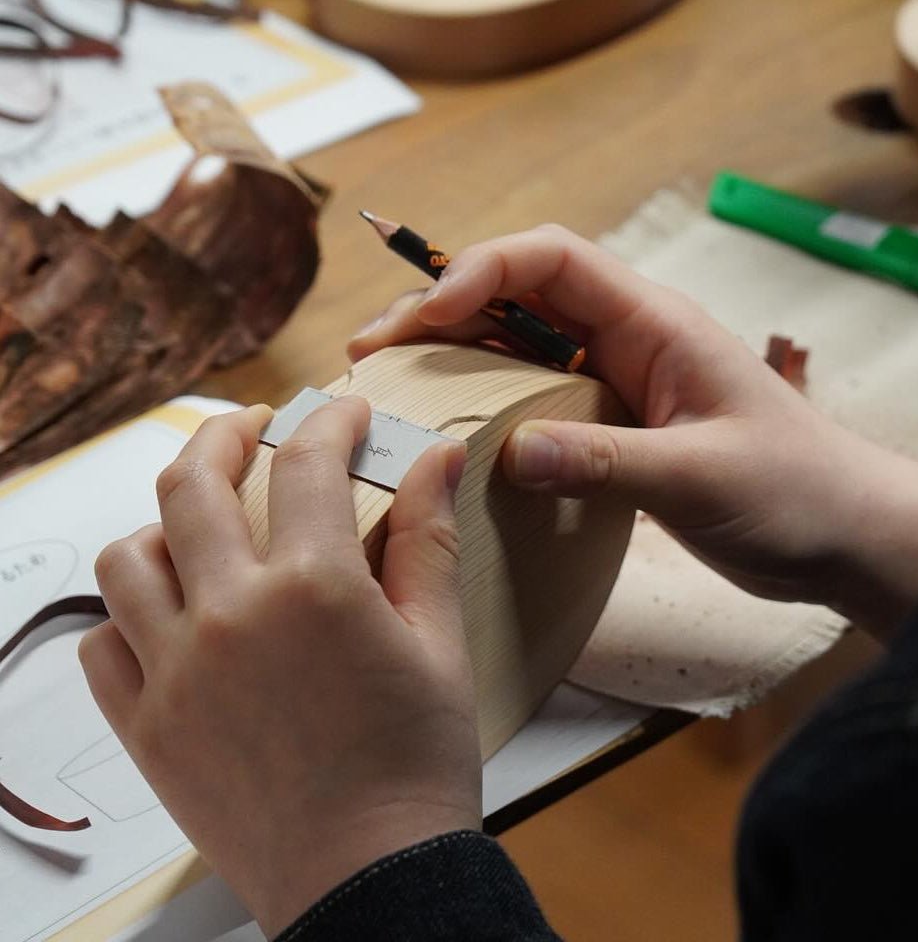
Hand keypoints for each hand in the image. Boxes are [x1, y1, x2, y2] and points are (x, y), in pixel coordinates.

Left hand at [79, 399, 479, 937]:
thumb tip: (439, 456)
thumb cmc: (416, 761)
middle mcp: (230, 614)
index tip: (345, 413)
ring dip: (163, 521)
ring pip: (128, 556)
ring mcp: (175, 671)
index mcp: (313, 587)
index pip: (309, 462)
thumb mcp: (439, 639)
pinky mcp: (147, 726)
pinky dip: (129, 614)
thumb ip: (429, 537)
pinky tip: (171, 615)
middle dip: (225, 434)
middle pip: (193, 481)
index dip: (331, 420)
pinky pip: (104, 645)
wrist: (369, 878)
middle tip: (253, 427)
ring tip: (200, 523)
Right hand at [349, 224, 917, 639]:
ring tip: (392, 381)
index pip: (553, 261)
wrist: (838, 532)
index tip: (425, 315)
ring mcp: (613, 381)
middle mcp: (624, 339)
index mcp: (653, 324)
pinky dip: (485, 402)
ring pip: (516, 344)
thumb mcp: (699, 476)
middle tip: (375, 349)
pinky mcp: (608, 423)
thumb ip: (606, 460)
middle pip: (517, 295)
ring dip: (453, 353)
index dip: (481, 271)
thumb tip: (510, 453)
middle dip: (441, 310)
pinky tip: (450, 429)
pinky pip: (532, 397)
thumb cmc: (793, 490)